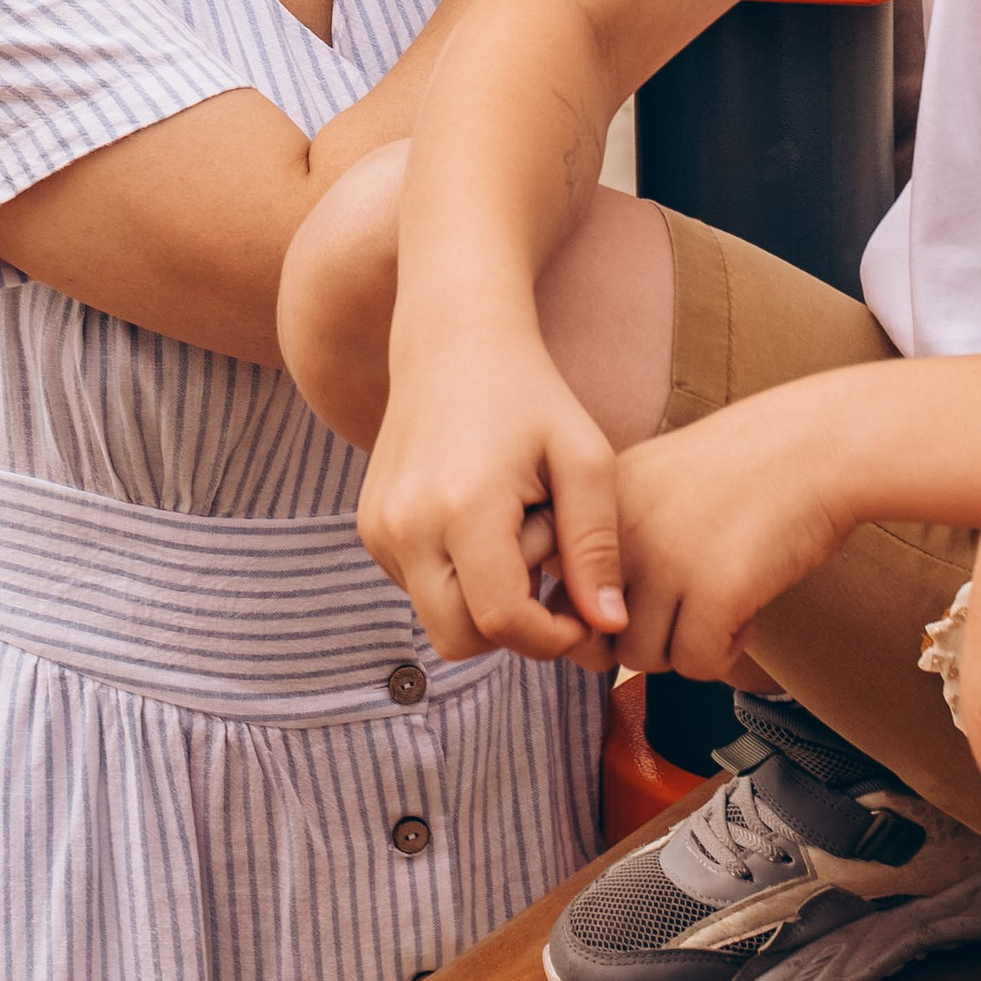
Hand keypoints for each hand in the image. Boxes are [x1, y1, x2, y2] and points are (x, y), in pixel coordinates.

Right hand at [357, 327, 630, 666]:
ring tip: (514, 533)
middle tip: (547, 571)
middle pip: (459, 640)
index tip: (581, 613)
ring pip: (437, 619)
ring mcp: (380, 528)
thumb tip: (610, 627)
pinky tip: (483, 524)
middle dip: (512, 627)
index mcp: (463, 507)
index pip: (502, 622)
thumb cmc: (533, 397)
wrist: (455, 340)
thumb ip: (597, 548)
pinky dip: (457, 578)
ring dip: (483, 600)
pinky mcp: (370, 528)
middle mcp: (407, 525)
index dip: (549, 636)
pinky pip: (418, 589)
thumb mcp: (585, 460)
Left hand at [610, 385, 858, 681]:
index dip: (593, 617)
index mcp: (599, 501)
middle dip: (637, 641)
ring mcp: (664, 560)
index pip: (556, 592)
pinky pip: (696, 665)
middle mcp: (619, 529)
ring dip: (682, 648)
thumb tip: (590, 641)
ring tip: (718, 610)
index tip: (638, 605)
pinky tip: (746, 616)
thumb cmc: (745, 471)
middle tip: (681, 617)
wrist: (820, 444)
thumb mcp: (654, 483)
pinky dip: (724, 654)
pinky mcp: (713, 591)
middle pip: (593, 636)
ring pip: (640, 659)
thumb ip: (614, 542)